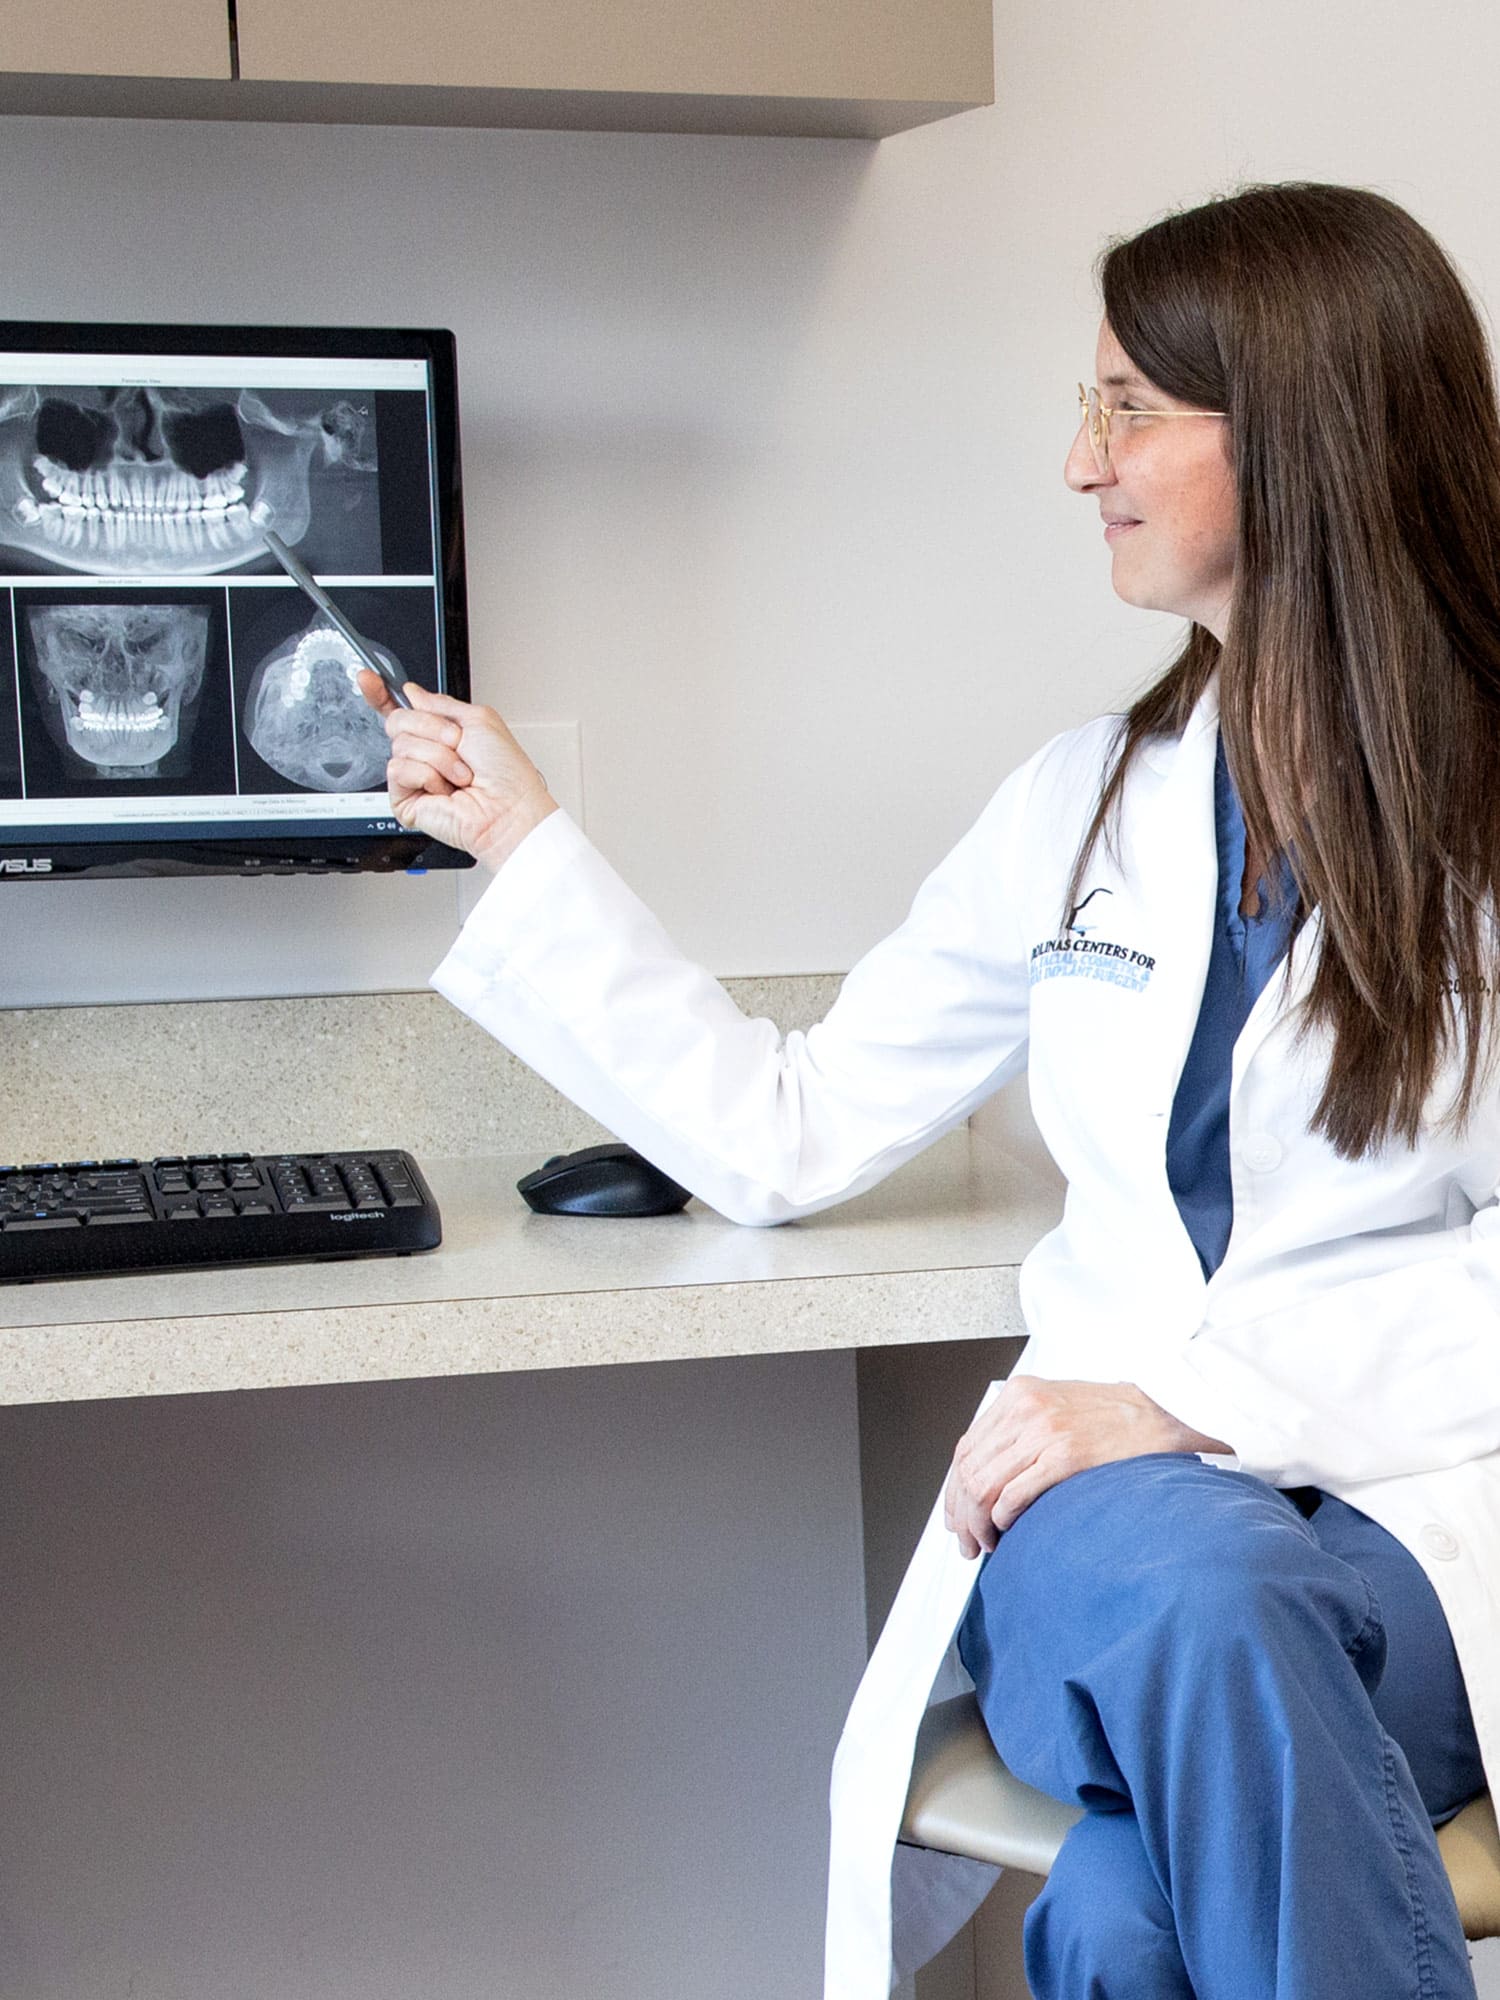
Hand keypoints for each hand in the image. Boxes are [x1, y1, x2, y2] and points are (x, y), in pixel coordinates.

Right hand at [358, 672, 557, 870]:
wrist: (507, 809)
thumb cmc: (505, 772)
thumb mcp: (478, 718)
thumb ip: (440, 703)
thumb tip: (411, 693)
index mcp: (441, 732)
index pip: (401, 708)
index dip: (380, 693)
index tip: (366, 677)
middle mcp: (425, 752)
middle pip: (398, 720)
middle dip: (431, 728)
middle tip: (458, 745)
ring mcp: (414, 776)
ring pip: (401, 744)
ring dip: (438, 756)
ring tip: (459, 775)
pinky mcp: (405, 798)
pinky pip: (398, 770)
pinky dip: (427, 775)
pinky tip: (444, 789)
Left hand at [943, 1377, 1232, 1556]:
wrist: (1169, 1414)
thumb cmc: (1121, 1417)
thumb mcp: (1060, 1406)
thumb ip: (1024, 1430)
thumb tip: (991, 1474)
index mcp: (1020, 1394)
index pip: (967, 1447)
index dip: (954, 1489)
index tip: (956, 1515)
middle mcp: (1025, 1408)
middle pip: (968, 1468)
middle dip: (960, 1513)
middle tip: (966, 1540)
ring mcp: (1043, 1431)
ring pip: (983, 1484)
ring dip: (978, 1523)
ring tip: (985, 1544)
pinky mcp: (1065, 1456)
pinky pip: (1013, 1495)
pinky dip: (1002, 1520)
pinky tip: (1009, 1532)